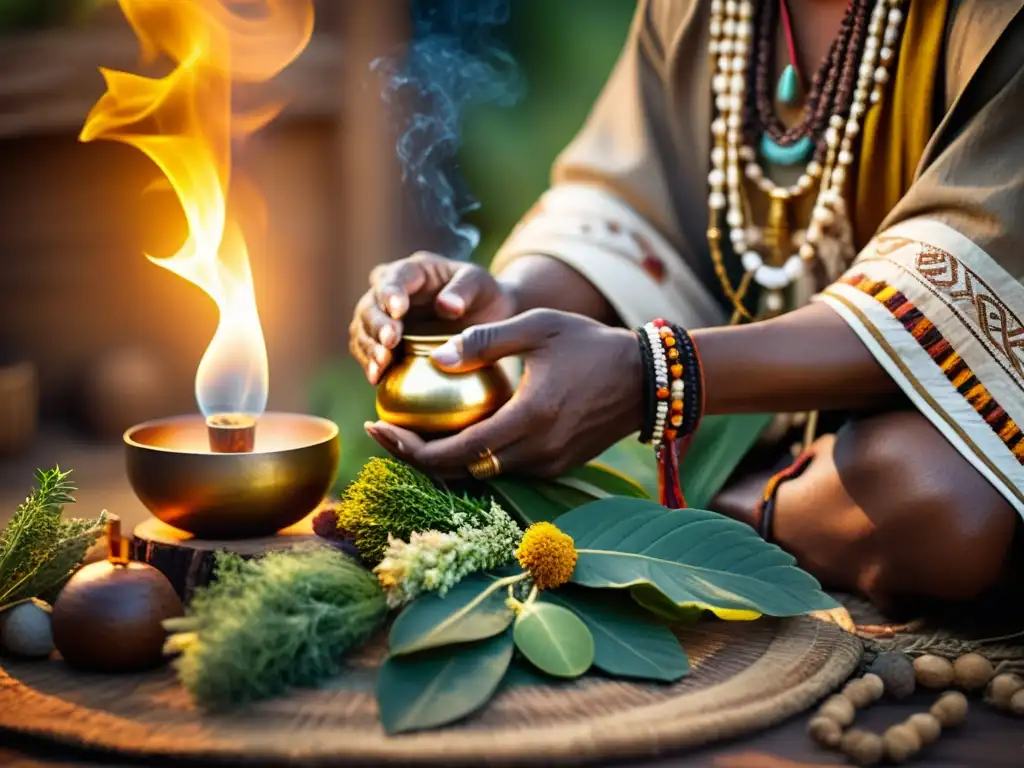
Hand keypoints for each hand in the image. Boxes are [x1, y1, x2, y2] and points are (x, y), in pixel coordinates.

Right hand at [349, 252, 516, 383]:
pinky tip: (377, 377)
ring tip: (381, 365)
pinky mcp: (384, 343)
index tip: (398, 309)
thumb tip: (447, 306)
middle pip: (371, 304)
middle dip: (377, 323)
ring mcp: (384, 317)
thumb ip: (465, 290)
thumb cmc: (482, 295)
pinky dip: (369, 362)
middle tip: (389, 342)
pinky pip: (367, 350)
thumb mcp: (480, 284)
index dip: (391, 292)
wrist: (484, 319)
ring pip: (363, 328)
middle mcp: (391, 291)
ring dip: (369, 346)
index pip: (396, 277)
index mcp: (415, 271)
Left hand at [364, 309, 642, 477]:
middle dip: (415, 456)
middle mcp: (536, 453)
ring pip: (479, 473)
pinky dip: (472, 456)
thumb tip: (434, 359)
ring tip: (410, 431)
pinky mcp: (556, 467)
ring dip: (443, 458)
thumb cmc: (591, 344)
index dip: (409, 447)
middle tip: (382, 432)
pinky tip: (454, 432)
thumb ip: (483, 342)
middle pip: (459, 471)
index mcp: (528, 419)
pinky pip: (503, 468)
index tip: (377, 428)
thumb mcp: (538, 327)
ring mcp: (548, 465)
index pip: (455, 451)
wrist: (647, 380)